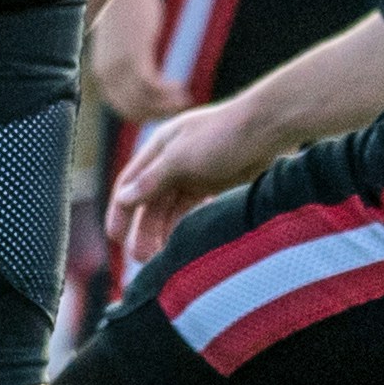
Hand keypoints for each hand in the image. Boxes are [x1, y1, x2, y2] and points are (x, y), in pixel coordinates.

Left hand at [84, 0, 177, 127]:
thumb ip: (123, 61)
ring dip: (166, 105)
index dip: (146, 114)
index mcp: (102, 73)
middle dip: (158, 114)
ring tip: (184, 98)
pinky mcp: (134, 57)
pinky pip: (152, 86)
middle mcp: (106, 74)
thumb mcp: (119, 44)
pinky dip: (167, 91)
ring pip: (144, 101)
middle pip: (133, 110)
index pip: (122, 108)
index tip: (165, 111)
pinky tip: (179, 85)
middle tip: (180, 107)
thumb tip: (139, 71)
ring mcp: (119, 67)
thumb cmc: (125, 13)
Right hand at [108, 98, 266, 273]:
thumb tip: (123, 198)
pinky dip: (185, 223)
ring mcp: (195, 171)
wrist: (269, 127)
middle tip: (139, 257)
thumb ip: (152, 180)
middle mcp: (173, 160)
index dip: (120, 210)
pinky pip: (193, 207)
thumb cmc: (222, 135)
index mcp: (159, 148)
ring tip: (161, 255)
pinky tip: (183, 240)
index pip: (130, 182)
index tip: (114, 237)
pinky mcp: (216, 180)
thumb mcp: (180, 158)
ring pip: (172, 206)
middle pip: (151, 199)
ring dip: (163, 229)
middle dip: (143, 227)